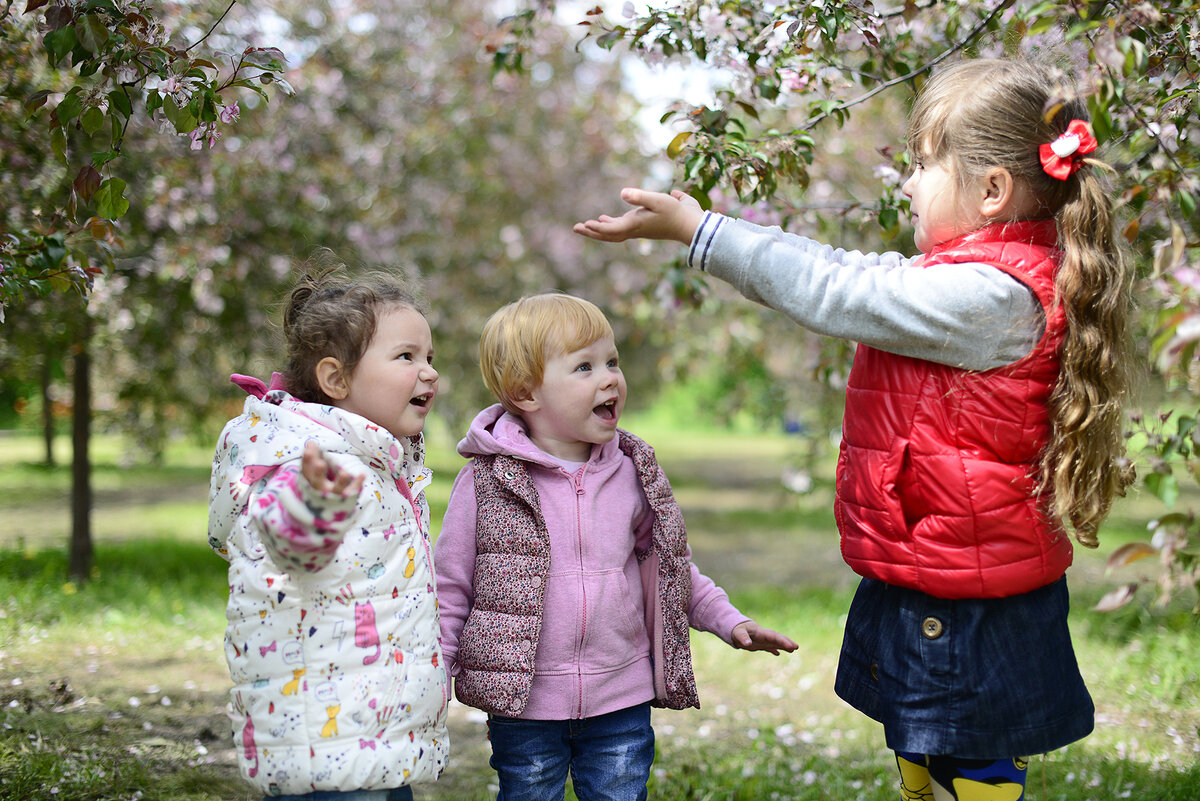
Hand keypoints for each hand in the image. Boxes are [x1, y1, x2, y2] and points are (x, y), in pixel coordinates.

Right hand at [301, 441, 364, 496]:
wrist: (325, 513)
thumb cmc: (319, 487)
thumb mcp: (313, 474)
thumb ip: (313, 459)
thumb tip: (311, 442)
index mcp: (310, 482)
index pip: (306, 470)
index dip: (307, 460)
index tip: (309, 447)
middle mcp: (320, 489)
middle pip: (317, 481)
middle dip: (318, 473)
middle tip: (320, 464)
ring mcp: (333, 496)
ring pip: (336, 489)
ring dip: (340, 481)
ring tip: (344, 473)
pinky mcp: (345, 499)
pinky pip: (352, 491)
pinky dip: (357, 484)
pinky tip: (362, 474)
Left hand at [573, 187, 703, 245]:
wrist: (692, 226)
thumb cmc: (677, 212)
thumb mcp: (658, 200)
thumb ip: (640, 196)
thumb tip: (622, 193)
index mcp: (635, 225)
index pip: (611, 230)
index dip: (597, 228)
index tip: (584, 225)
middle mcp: (635, 229)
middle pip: (609, 234)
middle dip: (592, 232)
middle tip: (576, 228)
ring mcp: (639, 228)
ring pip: (614, 232)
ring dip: (600, 229)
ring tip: (587, 224)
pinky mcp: (644, 225)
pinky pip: (622, 228)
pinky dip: (611, 225)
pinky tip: (606, 218)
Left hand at [731, 620, 798, 655]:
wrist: (735, 628)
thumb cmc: (737, 630)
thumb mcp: (738, 633)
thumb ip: (743, 638)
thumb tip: (748, 644)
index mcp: (761, 632)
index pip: (774, 636)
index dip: (782, 641)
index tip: (790, 646)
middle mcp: (764, 636)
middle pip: (778, 638)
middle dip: (787, 642)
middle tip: (796, 647)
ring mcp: (763, 640)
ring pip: (776, 642)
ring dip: (784, 646)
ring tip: (794, 649)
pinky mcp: (760, 644)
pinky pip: (769, 647)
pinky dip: (774, 650)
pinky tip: (778, 654)